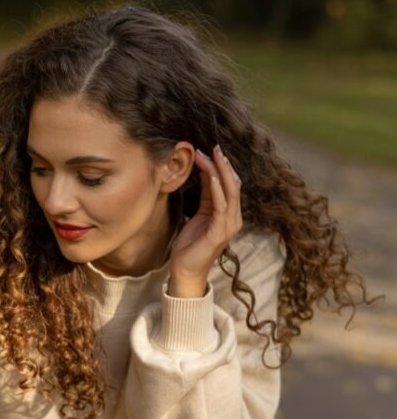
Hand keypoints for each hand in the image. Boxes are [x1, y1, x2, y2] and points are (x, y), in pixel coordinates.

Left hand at [168, 144, 242, 294]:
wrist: (185, 271)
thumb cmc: (190, 245)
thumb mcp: (199, 214)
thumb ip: (206, 195)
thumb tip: (208, 172)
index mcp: (229, 215)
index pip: (231, 185)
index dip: (223, 167)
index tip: (212, 150)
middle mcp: (233, 219)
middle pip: (234, 186)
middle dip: (224, 165)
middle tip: (214, 147)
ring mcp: (228, 227)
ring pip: (230, 193)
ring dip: (220, 173)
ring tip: (212, 156)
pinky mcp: (219, 233)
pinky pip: (221, 207)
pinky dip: (217, 190)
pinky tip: (212, 177)